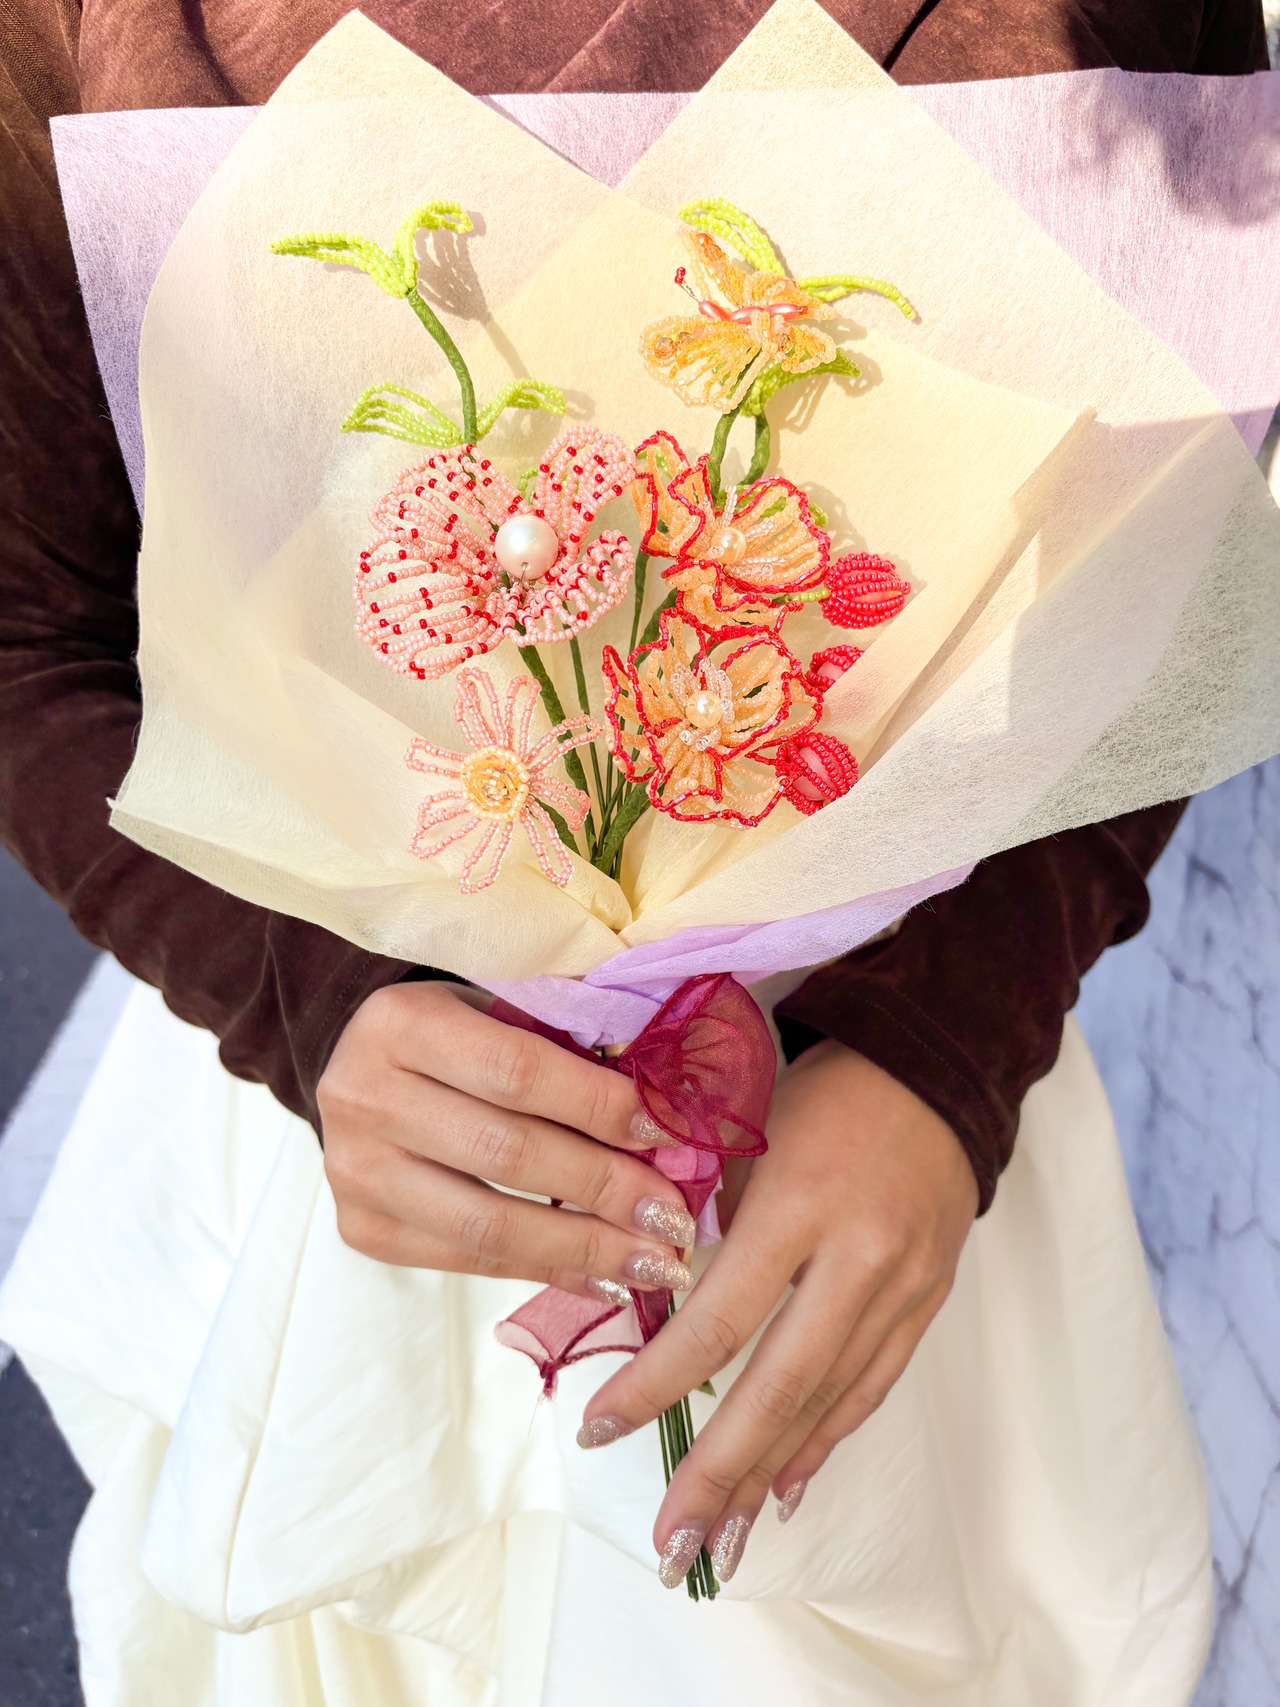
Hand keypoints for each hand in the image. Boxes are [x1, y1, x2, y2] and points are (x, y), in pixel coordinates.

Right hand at [318, 981, 696, 1299]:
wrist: (362, 1070)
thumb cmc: (457, 1033)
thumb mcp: (500, 1011)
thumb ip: (566, 1046)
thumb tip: (666, 1114)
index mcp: (400, 1023)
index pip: (517, 1071)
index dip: (598, 1105)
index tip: (667, 1134)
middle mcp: (363, 1097)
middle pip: (506, 1153)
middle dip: (604, 1188)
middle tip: (673, 1215)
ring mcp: (354, 1171)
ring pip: (487, 1225)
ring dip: (584, 1248)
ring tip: (654, 1264)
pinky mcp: (361, 1229)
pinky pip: (469, 1262)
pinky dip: (547, 1273)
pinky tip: (605, 1280)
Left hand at [576, 1040, 978, 1586]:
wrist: (935, 1069)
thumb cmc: (824, 1093)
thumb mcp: (750, 1138)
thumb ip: (711, 1222)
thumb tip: (660, 1304)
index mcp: (799, 1206)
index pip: (717, 1320)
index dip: (656, 1385)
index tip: (600, 1430)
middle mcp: (857, 1258)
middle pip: (778, 1385)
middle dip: (719, 1472)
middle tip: (671, 1545)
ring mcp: (902, 1287)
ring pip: (827, 1402)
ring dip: (767, 1477)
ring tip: (718, 1541)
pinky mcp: (929, 1301)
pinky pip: (871, 1387)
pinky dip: (824, 1440)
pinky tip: (784, 1486)